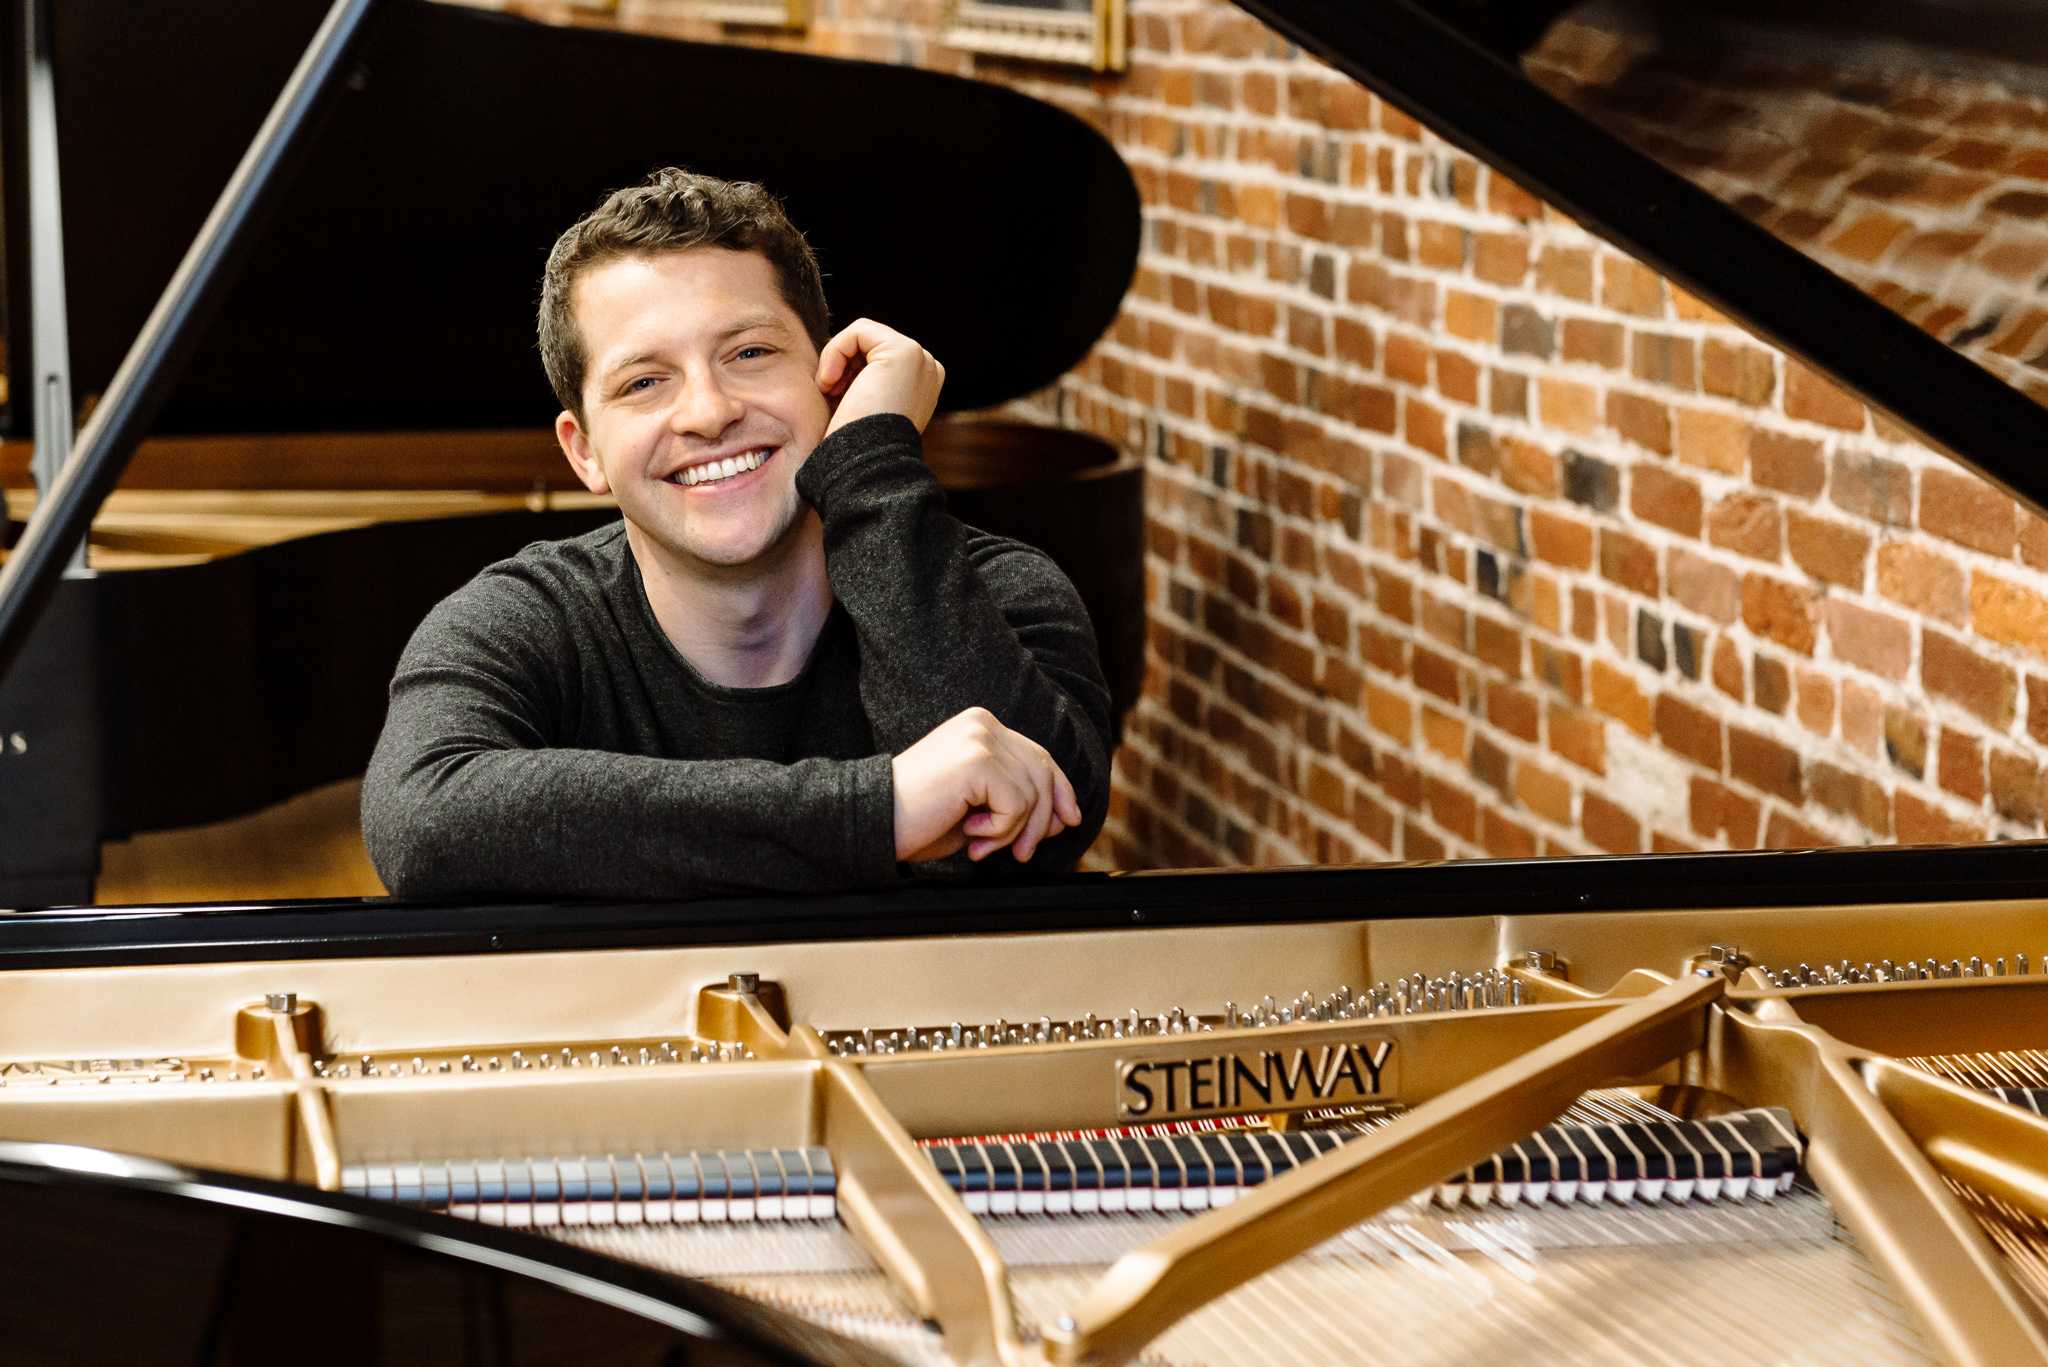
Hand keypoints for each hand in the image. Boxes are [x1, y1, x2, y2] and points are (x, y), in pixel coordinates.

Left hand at [818, 319, 944, 436]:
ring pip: (863, 336)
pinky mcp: (904, 351)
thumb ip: (866, 380)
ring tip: (830, 391)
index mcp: (924, 384)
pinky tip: (830, 383)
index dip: (851, 373)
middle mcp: (929, 369)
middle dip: (845, 366)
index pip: (878, 356)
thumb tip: (841, 366)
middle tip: (831, 396)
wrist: (865, 465)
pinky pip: (858, 331)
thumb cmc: (857, 445)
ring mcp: (921, 359)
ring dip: (837, 360)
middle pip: (871, 344)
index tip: (838, 401)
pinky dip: (835, 352)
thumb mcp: (865, 406)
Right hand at [891, 707, 1081, 863]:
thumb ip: (1019, 805)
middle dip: (1041, 819)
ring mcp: (980, 738)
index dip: (1060, 790)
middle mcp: (983, 723)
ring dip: (1011, 832)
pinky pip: (1016, 804)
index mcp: (980, 727)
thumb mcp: (980, 811)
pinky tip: (969, 834)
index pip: (1037, 755)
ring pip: (1032, 793)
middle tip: (1020, 856)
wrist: (874, 821)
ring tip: (978, 843)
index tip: (1069, 821)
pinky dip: (1000, 830)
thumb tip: (1064, 817)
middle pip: (1042, 771)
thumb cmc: (920, 820)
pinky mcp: (977, 759)